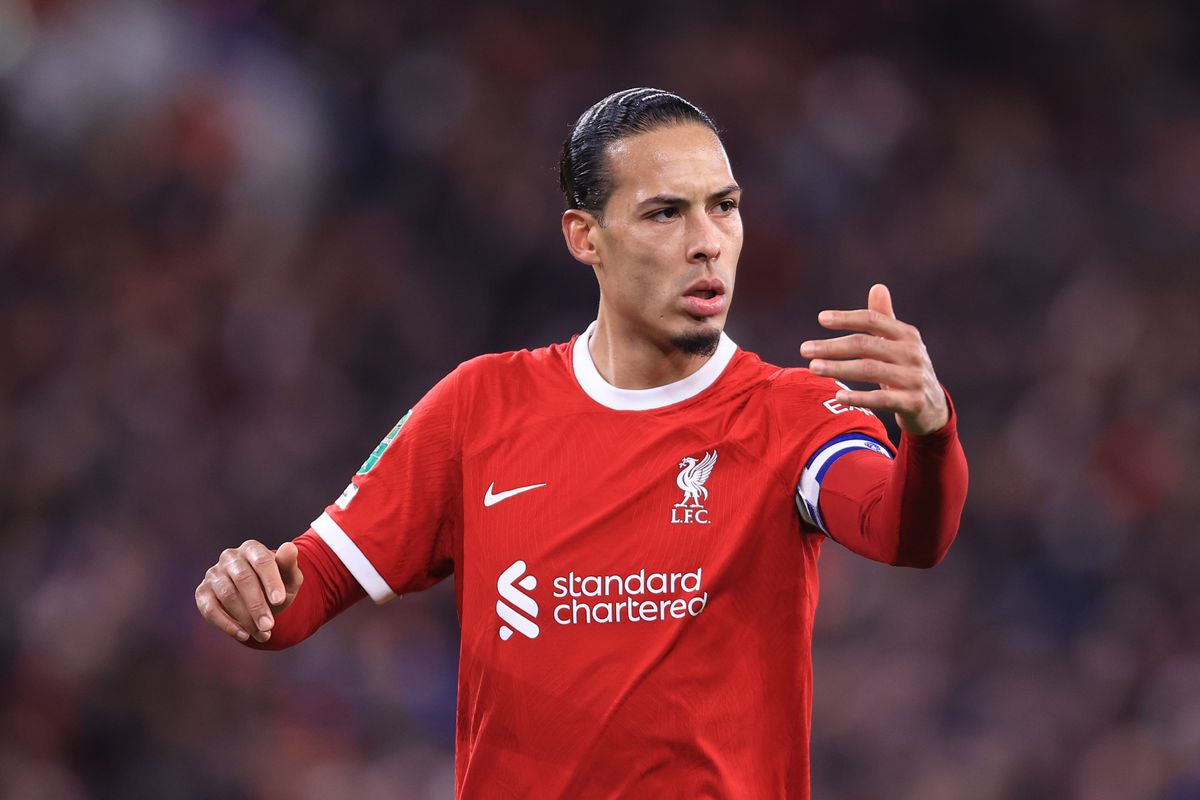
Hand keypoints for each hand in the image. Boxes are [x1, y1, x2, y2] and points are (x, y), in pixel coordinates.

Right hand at [195, 540, 302, 642]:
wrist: (259, 597)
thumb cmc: (276, 585)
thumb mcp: (289, 577)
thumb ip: (289, 564)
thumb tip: (289, 547)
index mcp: (252, 548)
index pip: (261, 561)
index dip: (271, 581)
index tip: (280, 600)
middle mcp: (230, 557)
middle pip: (243, 579)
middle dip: (257, 605)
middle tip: (269, 625)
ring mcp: (213, 573)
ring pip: (227, 595)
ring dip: (245, 618)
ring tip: (262, 634)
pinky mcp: (202, 592)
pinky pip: (210, 609)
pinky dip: (226, 624)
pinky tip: (243, 635)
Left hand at [799, 283, 948, 435]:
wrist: (933, 408)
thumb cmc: (907, 369)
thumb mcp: (899, 343)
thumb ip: (885, 318)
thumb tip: (877, 286)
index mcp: (907, 335)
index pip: (873, 320)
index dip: (846, 318)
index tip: (821, 319)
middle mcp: (912, 353)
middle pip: (866, 345)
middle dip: (832, 346)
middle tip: (804, 349)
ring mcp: (914, 378)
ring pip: (870, 370)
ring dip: (838, 368)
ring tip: (812, 368)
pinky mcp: (913, 402)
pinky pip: (882, 399)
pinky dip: (860, 397)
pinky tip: (838, 396)